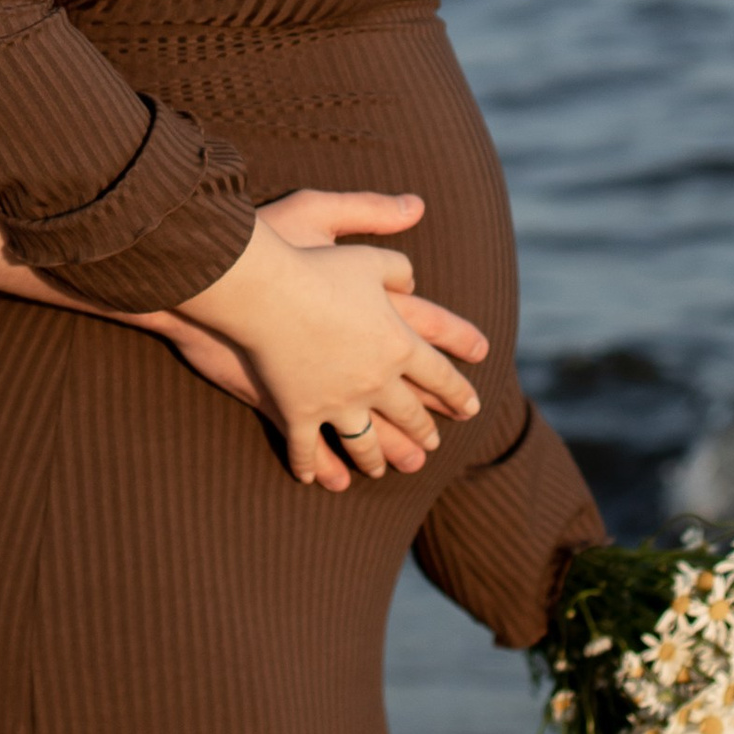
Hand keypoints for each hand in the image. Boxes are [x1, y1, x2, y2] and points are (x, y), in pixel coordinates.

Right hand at [255, 192, 488, 462]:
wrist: (264, 290)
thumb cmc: (314, 264)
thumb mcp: (364, 254)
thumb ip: (395, 263)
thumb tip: (416, 274)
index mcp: (398, 341)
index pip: (437, 373)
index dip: (456, 391)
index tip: (470, 407)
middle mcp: (374, 380)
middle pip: (405, 413)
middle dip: (421, 431)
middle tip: (431, 446)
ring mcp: (336, 402)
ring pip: (364, 441)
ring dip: (378, 457)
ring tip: (385, 469)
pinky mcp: (297, 412)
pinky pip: (308, 447)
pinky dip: (315, 465)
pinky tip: (321, 479)